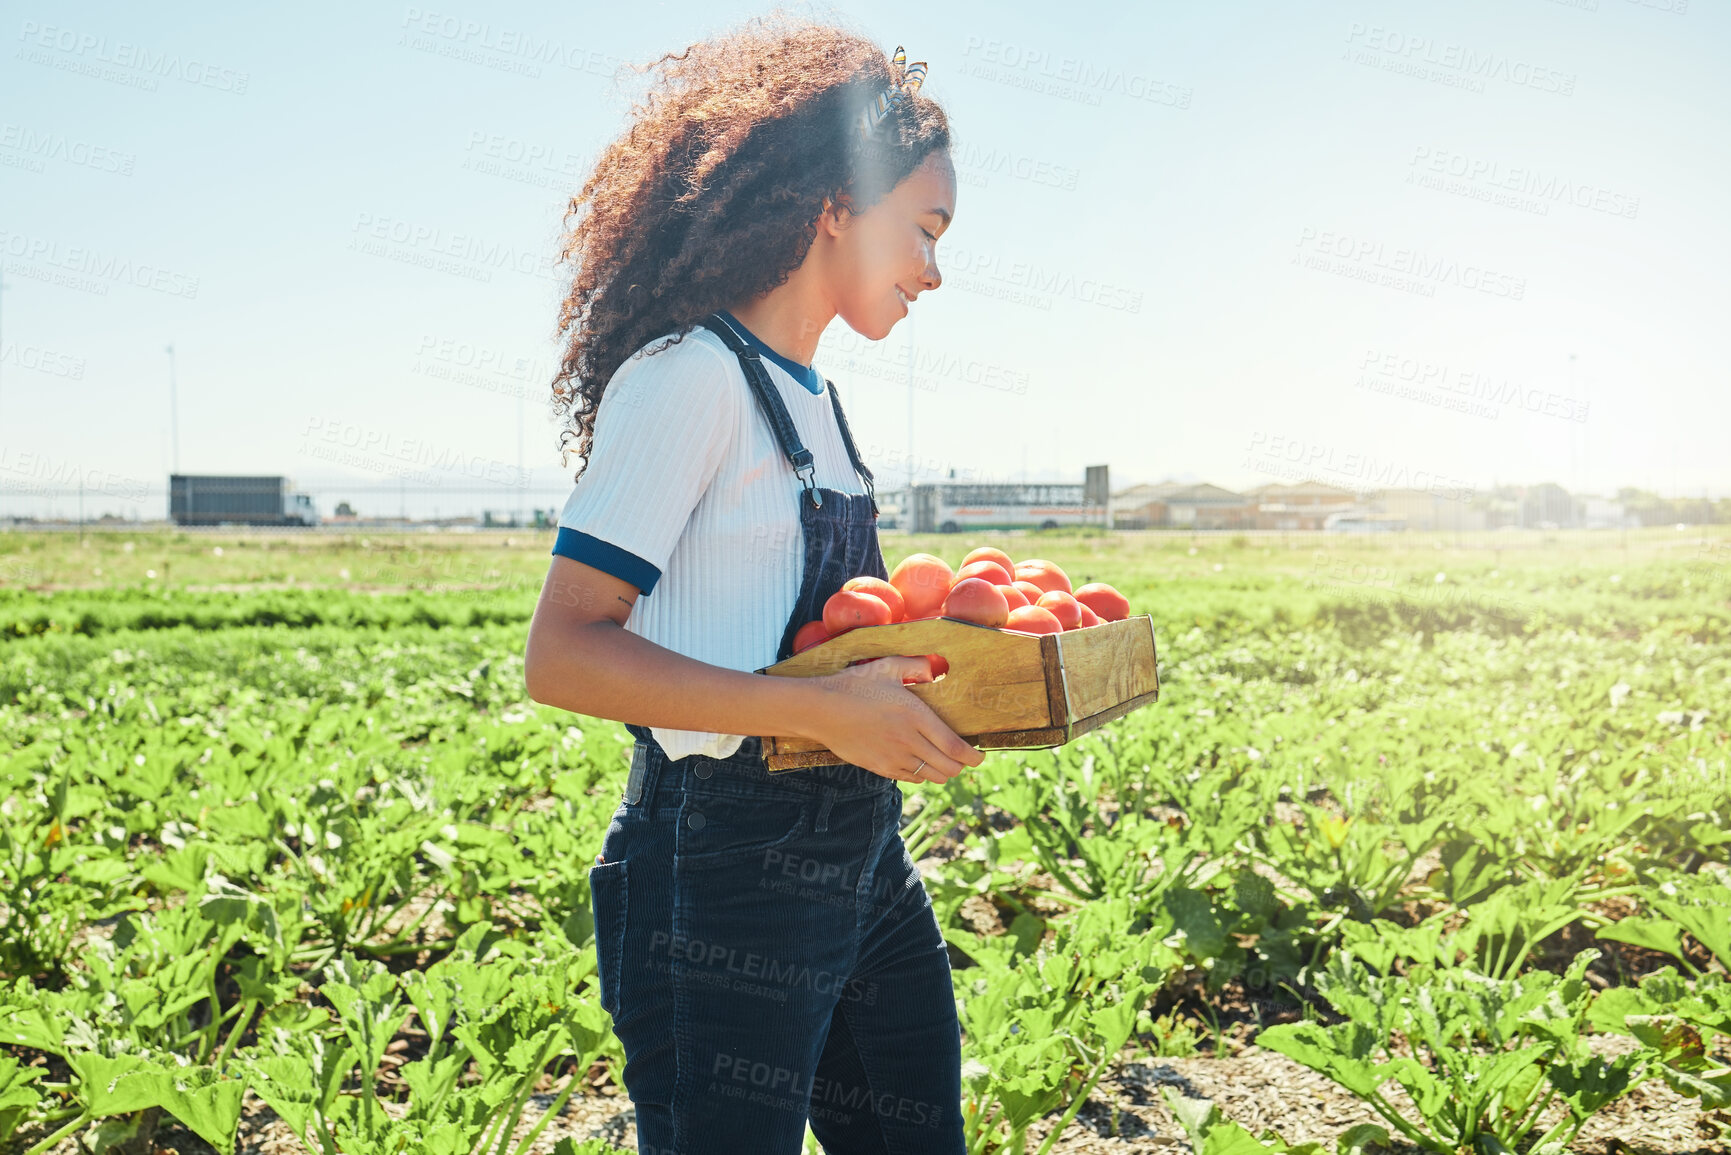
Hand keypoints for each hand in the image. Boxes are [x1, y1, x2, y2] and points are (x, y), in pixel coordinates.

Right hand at [800, 656, 983, 782]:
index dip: (973, 757)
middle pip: (948, 767)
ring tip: (942, 760)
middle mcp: (908, 741)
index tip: (980, 756)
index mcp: (915, 716)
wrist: (820, 710)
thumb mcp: (887, 666)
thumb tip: (936, 668)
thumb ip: (916, 665)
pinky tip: (918, 762)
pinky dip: (921, 775)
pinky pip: (911, 779)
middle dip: (961, 766)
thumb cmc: (854, 685)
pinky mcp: (879, 768)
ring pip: (931, 776)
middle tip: (964, 758)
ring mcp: (893, 758)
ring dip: (942, 771)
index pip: (954, 747)